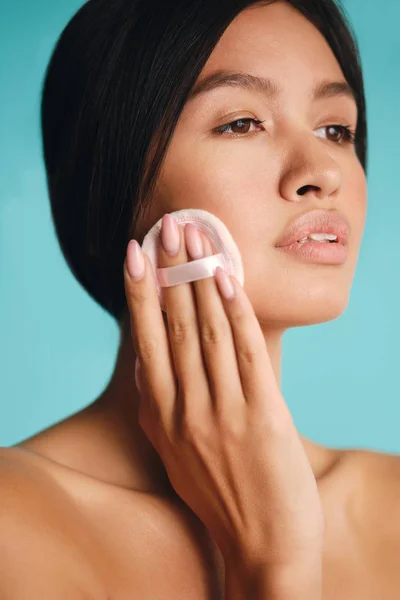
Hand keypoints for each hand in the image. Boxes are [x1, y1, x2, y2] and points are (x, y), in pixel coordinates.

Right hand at [123, 213, 324, 569]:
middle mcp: (187, 409)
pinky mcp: (263, 415)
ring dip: (202, 280)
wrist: (262, 545)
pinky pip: (246, 352)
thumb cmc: (218, 494)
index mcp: (163, 416)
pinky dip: (236, 312)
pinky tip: (229, 279)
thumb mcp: (173, 453)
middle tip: (169, 227)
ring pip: (209, 331)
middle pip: (176, 326)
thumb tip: (145, 359)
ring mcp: (224, 412)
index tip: (135, 254)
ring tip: (197, 239)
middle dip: (172, 271)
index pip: (147, 340)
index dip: (140, 293)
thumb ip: (157, 406)